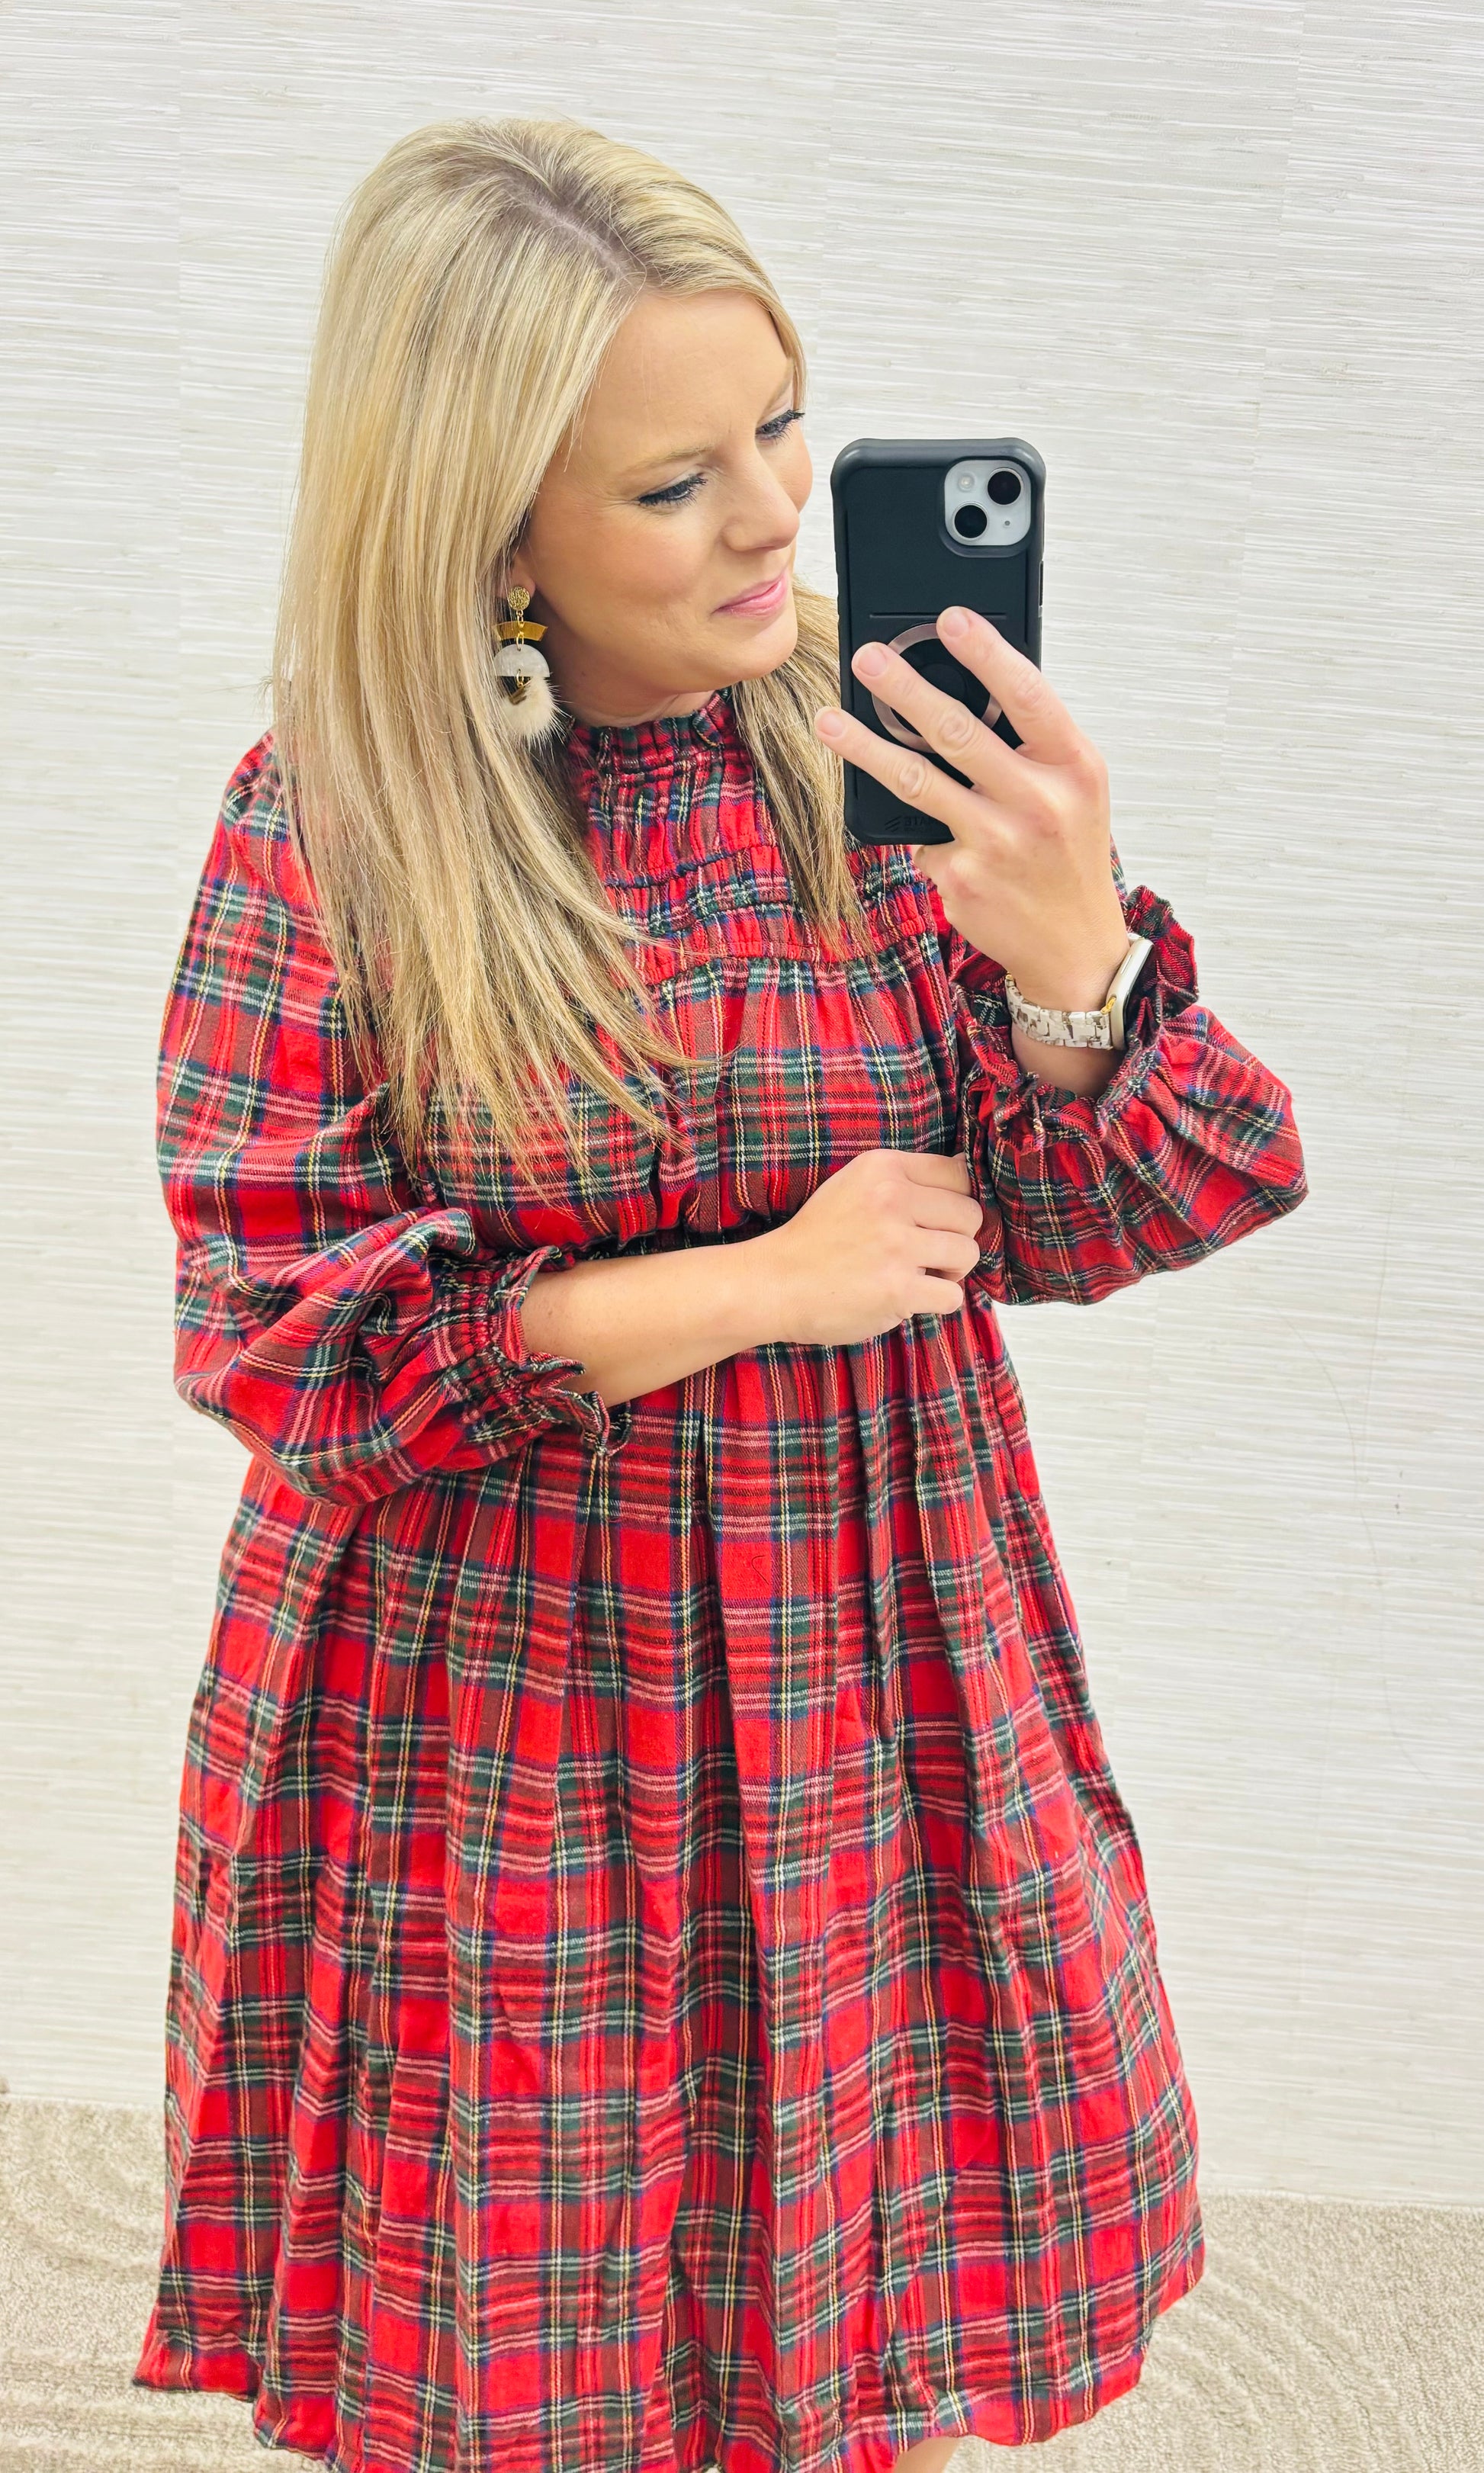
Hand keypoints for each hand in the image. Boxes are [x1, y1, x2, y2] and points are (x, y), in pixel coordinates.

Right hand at [756, 1148, 993, 1346]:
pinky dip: (939, 1302)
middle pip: (970, 1215)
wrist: (773, 1283)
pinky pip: (953, 1296)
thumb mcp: (853, 1185)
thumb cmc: (817, 1238)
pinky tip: (912, 1298)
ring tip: (922, 1275)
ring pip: (968, 1253)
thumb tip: (964, 1167)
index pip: (958, 1173)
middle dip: (956, 1237)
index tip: (936, 1220)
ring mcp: (895, 1245)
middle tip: (928, 1253)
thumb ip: (902, 1178)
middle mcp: (891, 1199)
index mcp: (882, 1168)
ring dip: (952, 1271)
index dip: (955, 1201)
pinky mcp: (898, 1289)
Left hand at [814, 608, 1129, 1011]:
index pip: (1028, 695)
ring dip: (865, 746)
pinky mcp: (962, 876)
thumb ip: (1033, 744)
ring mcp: (998, 842)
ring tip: (830, 720)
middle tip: (868, 658)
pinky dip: (918, 828)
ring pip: (916, 780)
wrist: (1074, 948)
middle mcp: (1040, 802)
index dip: (985, 652)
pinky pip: (920, 834)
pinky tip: (932, 832)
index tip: (948, 619)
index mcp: (1075, 766)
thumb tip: (968, 686)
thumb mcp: (1074, 791)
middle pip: (958, 731)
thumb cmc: (1067, 854)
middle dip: (903, 688)